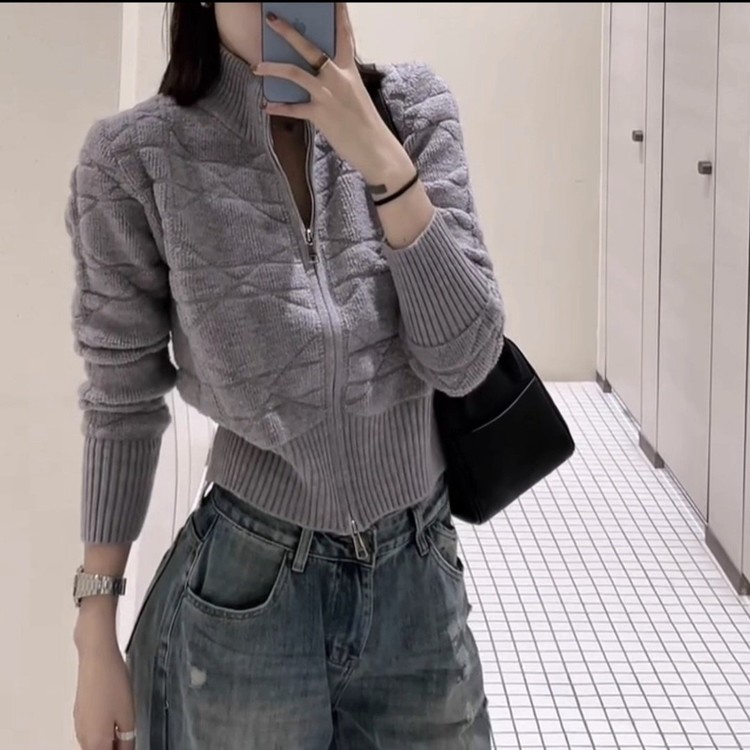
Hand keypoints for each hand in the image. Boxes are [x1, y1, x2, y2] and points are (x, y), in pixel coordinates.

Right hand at [74, 630, 134, 749]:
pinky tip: (114, 720)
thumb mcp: (128, 716)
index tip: (128, 745)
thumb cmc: (112, 683)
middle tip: (128, 739)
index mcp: (96, 743)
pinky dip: (101, 733)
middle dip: (114, 748)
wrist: (96, 658)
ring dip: (108, 743)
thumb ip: (127, 740)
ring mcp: (79, 725)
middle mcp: (83, 737)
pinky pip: (90, 732)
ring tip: (125, 732)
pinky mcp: (79, 713)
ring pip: (93, 744)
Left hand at [253, 3, 410, 184]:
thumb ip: (337, 80)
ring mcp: (328, 95)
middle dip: (288, 32)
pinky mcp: (320, 115)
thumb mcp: (354, 94)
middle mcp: (338, 77)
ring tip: (257, 66)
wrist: (375, 149)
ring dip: (273, 68)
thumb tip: (316, 74)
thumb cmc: (364, 123)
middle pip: (310, 47)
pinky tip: (267, 106)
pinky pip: (294, 108)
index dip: (339, 13)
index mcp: (349, 70)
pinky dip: (279, 108)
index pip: (344, 35)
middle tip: (271, 19)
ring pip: (294, 72)